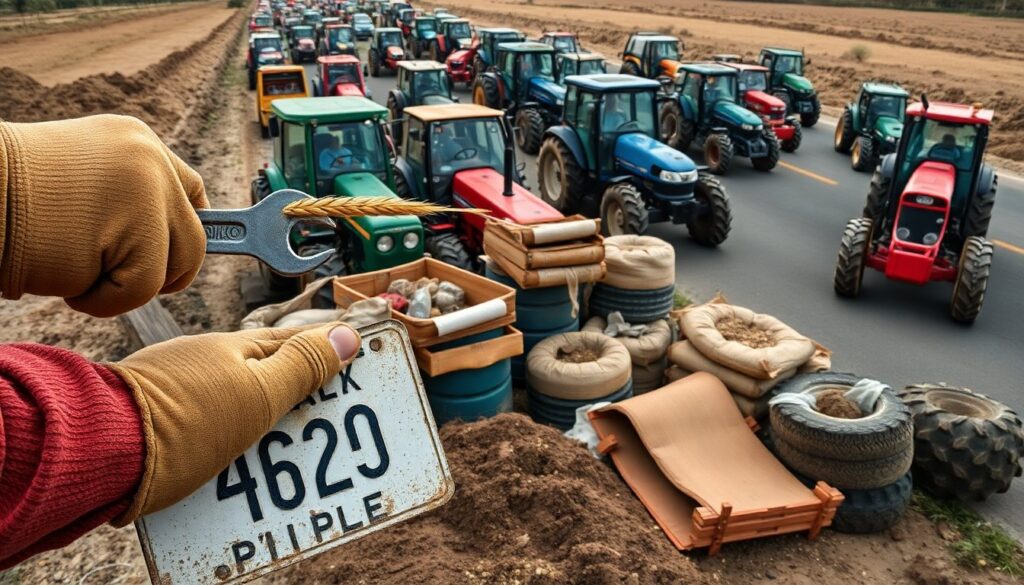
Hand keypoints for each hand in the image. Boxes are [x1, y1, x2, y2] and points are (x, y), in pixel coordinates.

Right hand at [0, 115, 207, 316]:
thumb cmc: (9, 201)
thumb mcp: (81, 185)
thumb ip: (128, 202)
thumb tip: (170, 248)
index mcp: (137, 141)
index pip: (190, 190)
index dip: (188, 229)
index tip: (171, 256)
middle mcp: (150, 161)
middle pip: (194, 238)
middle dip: (165, 272)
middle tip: (120, 282)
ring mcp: (147, 192)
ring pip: (171, 266)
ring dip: (126, 287)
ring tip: (75, 270)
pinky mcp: (135, 229)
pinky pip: (141, 289)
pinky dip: (103, 301)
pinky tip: (66, 280)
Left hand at [107, 323, 360, 521]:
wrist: (97, 452)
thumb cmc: (183, 424)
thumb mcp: (259, 396)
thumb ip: (302, 367)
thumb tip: (346, 335)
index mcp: (233, 347)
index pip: (294, 341)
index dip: (326, 350)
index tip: (355, 360)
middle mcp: (203, 361)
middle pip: (264, 372)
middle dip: (297, 390)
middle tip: (329, 417)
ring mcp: (175, 389)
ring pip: (233, 398)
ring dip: (262, 418)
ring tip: (287, 448)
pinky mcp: (154, 421)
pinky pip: (206, 423)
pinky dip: (228, 435)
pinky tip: (233, 458)